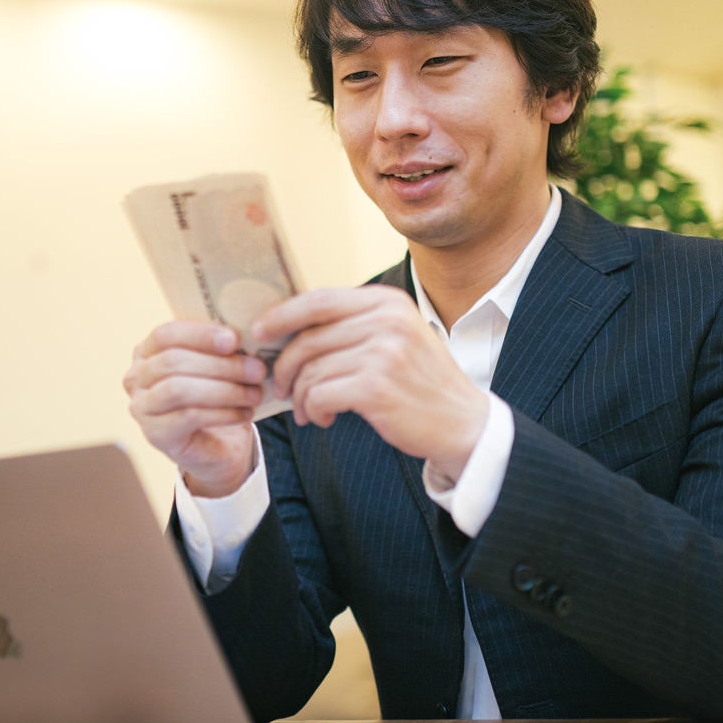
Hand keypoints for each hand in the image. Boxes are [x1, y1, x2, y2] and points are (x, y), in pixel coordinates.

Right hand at [124, 321, 265, 496]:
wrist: (215, 447)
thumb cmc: (215, 397)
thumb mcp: (215, 366)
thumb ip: (219, 349)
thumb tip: (244, 335)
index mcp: (147, 352)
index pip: (166, 334)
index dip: (199, 334)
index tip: (234, 339)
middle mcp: (136, 378)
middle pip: (173, 362)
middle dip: (221, 364)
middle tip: (257, 370)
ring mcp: (141, 408)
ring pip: (180, 390)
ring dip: (225, 390)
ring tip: (255, 394)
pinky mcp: (155, 434)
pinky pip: (189, 417)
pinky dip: (223, 413)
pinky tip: (245, 413)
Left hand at [255, 286, 488, 480]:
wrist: (462, 422)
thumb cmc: (419, 383)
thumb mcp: (394, 337)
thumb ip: (352, 326)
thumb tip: (287, 326)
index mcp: (386, 302)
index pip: (317, 300)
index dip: (281, 315)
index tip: (260, 333)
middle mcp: (385, 320)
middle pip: (307, 338)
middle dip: (285, 367)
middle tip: (281, 388)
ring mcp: (382, 352)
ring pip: (310, 370)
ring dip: (300, 395)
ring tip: (307, 410)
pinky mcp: (375, 386)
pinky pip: (319, 394)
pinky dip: (314, 410)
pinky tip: (324, 419)